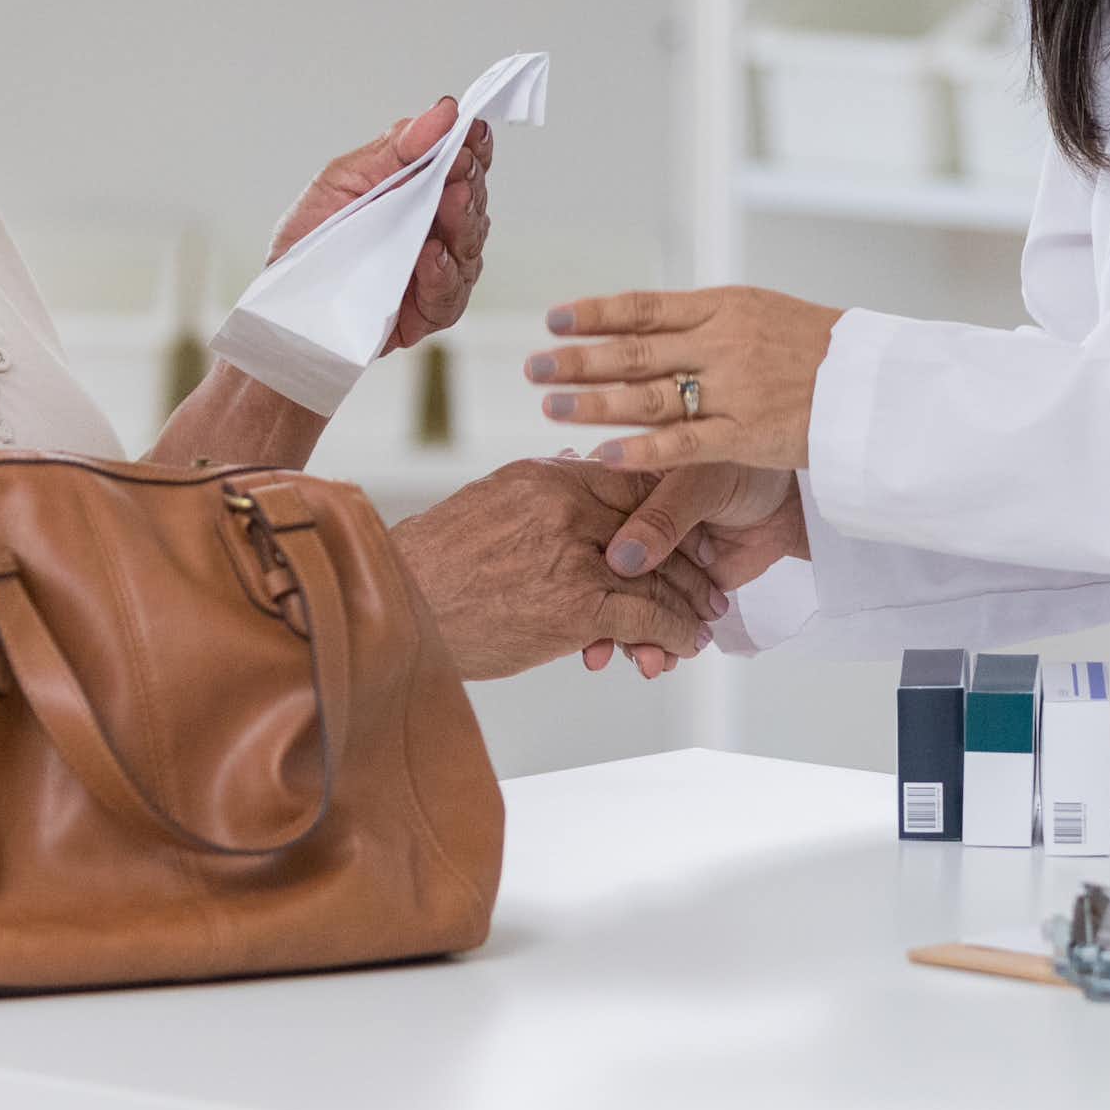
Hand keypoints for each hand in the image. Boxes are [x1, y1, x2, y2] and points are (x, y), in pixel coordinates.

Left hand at [270, 99, 491, 353]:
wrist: (281, 300)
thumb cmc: (311, 238)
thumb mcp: (343, 178)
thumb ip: (395, 148)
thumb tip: (442, 113)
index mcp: (420, 191)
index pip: (462, 164)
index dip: (473, 145)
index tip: (471, 128)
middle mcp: (437, 229)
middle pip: (473, 201)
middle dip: (469, 179)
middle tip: (460, 163)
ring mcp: (438, 271)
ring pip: (470, 245)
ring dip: (464, 220)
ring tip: (452, 199)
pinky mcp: (428, 312)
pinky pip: (449, 293)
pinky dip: (443, 272)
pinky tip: (432, 253)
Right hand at [390, 459, 727, 684]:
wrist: (397, 609)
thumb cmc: (437, 565)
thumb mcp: (491, 502)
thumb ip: (544, 487)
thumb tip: (580, 466)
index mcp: (545, 478)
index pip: (630, 481)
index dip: (668, 508)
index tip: (689, 531)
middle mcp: (564, 508)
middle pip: (652, 527)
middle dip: (689, 559)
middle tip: (713, 581)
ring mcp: (572, 557)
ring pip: (657, 575)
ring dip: (690, 601)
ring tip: (707, 619)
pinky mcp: (574, 607)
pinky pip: (647, 616)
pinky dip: (676, 632)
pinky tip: (687, 643)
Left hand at [525, 288, 840, 473]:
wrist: (881, 381)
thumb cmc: (823, 350)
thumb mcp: (765, 315)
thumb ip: (709, 324)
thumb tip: (651, 325)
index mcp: (726, 306)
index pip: (646, 307)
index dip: (596, 314)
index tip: (554, 320)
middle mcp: (725, 341)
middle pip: (635, 350)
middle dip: (579, 359)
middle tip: (533, 367)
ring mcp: (736, 388)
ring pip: (650, 396)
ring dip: (594, 401)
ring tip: (549, 406)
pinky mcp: (749, 434)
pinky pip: (684, 444)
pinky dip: (641, 448)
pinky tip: (603, 451)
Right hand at [571, 465, 805, 672]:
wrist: (789, 499)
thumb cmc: (745, 470)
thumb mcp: (702, 483)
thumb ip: (664, 518)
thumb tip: (623, 559)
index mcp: (624, 486)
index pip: (588, 527)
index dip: (575, 562)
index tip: (566, 594)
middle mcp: (631, 524)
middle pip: (603, 575)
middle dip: (599, 615)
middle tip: (595, 648)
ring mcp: (654, 559)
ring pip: (629, 602)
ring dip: (628, 637)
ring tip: (637, 660)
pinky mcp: (677, 586)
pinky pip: (659, 618)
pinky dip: (659, 642)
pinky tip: (657, 660)